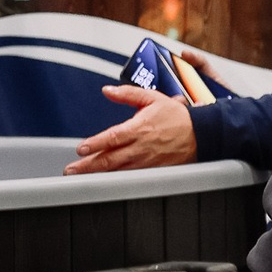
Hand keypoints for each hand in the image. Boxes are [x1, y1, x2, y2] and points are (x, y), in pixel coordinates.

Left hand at [64, 84, 197, 173]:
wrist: (200, 134)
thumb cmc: (177, 117)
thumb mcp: (152, 98)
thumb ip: (127, 94)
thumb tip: (108, 91)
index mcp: (140, 128)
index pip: (113, 137)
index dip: (95, 144)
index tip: (80, 149)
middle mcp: (141, 146)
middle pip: (110, 159)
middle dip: (88, 165)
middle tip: (71, 170)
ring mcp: (146, 161)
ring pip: (117, 170)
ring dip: (97, 174)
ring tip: (81, 177)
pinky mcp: (151, 170)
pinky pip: (129, 176)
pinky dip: (114, 179)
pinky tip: (103, 180)